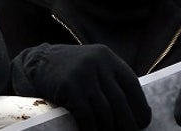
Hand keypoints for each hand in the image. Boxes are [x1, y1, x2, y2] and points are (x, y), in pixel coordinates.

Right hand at [15, 43, 149, 130]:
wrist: (39, 62)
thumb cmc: (72, 71)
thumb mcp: (94, 67)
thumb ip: (111, 82)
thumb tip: (134, 113)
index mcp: (108, 58)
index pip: (132, 86)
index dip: (140, 108)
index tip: (142, 123)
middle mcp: (97, 63)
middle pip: (120, 102)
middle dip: (127, 124)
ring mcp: (82, 74)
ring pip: (104, 111)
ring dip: (108, 130)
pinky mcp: (68, 86)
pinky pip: (86, 115)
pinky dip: (92, 129)